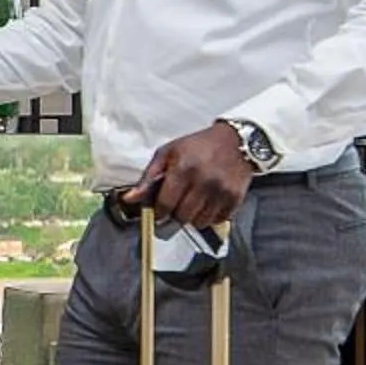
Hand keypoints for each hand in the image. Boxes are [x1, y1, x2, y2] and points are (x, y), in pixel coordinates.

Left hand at [126, 121, 254, 229]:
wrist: (236, 141)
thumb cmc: (197, 146)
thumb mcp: (168, 153)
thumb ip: (148, 177)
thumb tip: (129, 199)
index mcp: (183, 169)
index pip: (165, 204)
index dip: (159, 212)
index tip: (158, 211)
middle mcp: (203, 182)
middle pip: (182, 216)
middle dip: (175, 215)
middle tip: (175, 207)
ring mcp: (221, 192)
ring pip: (199, 222)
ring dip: (192, 218)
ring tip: (192, 204)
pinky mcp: (235, 198)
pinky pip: (217, 220)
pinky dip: (210, 217)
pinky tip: (207, 204)